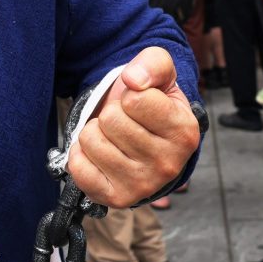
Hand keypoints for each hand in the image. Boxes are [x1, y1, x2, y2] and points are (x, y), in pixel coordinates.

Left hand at [67, 47, 201, 207]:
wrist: (143, 137)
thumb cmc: (152, 103)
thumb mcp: (160, 73)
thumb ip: (153, 63)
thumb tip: (133, 80)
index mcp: (184, 132)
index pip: (134, 99)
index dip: (130, 95)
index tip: (139, 105)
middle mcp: (168, 164)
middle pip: (110, 120)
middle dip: (111, 113)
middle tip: (126, 122)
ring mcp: (143, 185)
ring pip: (91, 140)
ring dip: (96, 132)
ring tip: (114, 138)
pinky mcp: (117, 198)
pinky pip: (78, 167)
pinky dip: (81, 154)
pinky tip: (100, 155)